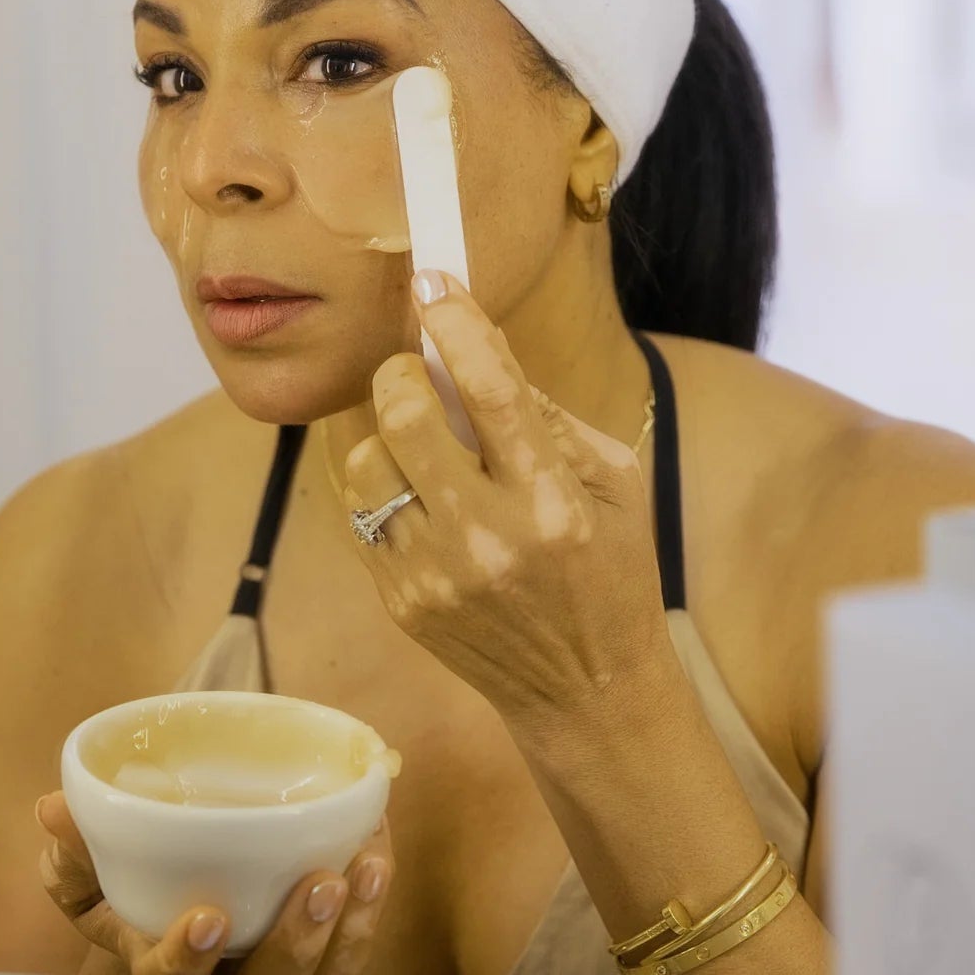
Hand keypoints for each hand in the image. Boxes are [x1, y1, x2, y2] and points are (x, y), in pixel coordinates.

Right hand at [34, 792, 393, 974]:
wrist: (178, 910)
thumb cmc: (134, 899)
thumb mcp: (92, 883)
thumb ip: (73, 852)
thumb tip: (54, 809)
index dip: (188, 962)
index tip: (207, 919)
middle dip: (295, 943)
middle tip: (319, 884)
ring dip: (350, 927)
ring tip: (366, 868)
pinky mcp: (321, 964)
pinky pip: (353, 951)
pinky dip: (369, 907)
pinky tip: (376, 854)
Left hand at [337, 269, 666, 722]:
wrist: (586, 692)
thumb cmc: (611, 574)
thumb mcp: (614, 486)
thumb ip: (546, 416)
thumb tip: (476, 346)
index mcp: (553, 502)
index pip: (492, 390)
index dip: (457, 325)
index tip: (434, 282)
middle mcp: (487, 539)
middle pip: (404, 416)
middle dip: (401, 372)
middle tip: (414, 368)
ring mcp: (434, 575)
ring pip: (366, 462)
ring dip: (386, 433)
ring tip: (421, 444)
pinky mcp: (400, 601)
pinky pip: (360, 513)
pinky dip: (384, 486)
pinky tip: (420, 494)